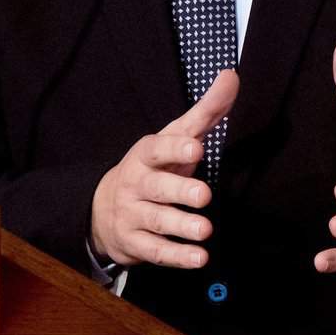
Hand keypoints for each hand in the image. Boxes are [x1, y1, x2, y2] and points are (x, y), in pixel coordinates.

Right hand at [89, 69, 236, 268]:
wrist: (103, 207)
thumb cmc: (155, 166)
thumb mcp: (176, 137)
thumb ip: (207, 111)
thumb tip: (232, 75)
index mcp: (147, 155)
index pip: (159, 149)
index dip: (176, 149)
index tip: (197, 148)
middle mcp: (137, 184)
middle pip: (157, 188)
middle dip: (180, 191)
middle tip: (204, 196)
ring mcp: (133, 215)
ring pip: (157, 221)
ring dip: (181, 227)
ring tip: (205, 231)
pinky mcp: (135, 244)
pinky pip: (155, 252)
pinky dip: (177, 257)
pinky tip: (199, 259)